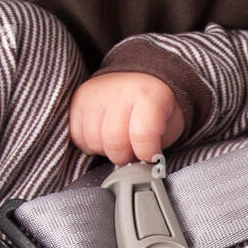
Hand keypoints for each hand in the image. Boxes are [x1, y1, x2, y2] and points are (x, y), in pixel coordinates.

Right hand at [68, 71, 185, 164]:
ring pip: (93, 142)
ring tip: (119, 141)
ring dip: (107, 150)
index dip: (146, 153)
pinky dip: (90, 144)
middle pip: (115, 143)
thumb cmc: (157, 108)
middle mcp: (119, 92)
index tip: (151, 156)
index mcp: (148, 96)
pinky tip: (103, 136)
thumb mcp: (170, 124)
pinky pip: (77, 136)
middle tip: (133, 152)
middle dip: (126, 157)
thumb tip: (145, 168)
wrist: (141, 79)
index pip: (142, 135)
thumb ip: (157, 144)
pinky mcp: (78, 100)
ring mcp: (95, 95)